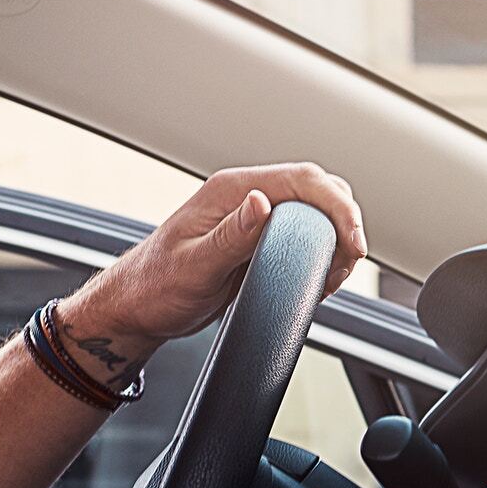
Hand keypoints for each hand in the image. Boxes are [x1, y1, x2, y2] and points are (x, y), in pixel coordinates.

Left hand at [60, 164, 367, 377]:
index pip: (302, 179)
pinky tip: (318, 277)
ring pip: (313, 212)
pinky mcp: (257, 240)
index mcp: (229, 190)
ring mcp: (252, 218)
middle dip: (343, 220)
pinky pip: (302, 235)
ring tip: (333, 274)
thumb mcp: (193, 267)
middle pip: (315, 189)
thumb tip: (261, 201)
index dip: (337, 206)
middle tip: (347, 261)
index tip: (351, 242)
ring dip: (335, 237)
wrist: (135, 308)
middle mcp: (243, 197)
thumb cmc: (153, 287)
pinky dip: (321, 252)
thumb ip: (230, 236)